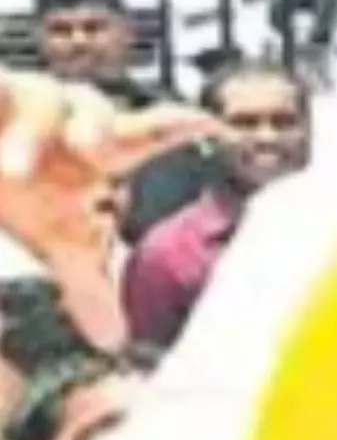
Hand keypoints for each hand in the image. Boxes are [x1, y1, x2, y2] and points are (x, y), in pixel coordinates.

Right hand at [0, 70, 220, 265]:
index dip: (180, 126)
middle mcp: (70, 115)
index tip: (214, 124)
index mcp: (101, 146)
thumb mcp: (58, 239)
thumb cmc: (28, 190)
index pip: (150, 134)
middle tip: (94, 150)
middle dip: (97, 126)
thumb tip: (114, 342)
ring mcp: (25, 97)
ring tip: (15, 170)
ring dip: (30, 135)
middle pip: (97, 108)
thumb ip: (87, 284)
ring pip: (41, 98)